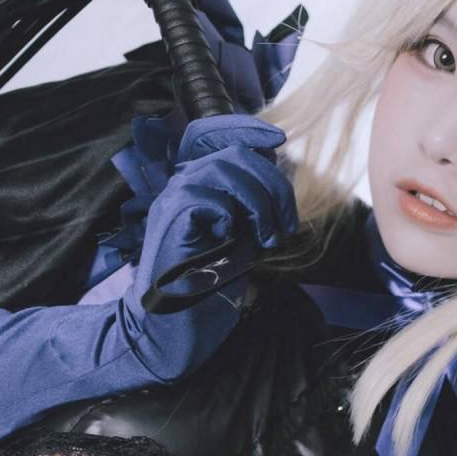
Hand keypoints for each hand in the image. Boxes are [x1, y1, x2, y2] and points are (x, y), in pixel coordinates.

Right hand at [133, 113, 296, 300]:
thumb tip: (275, 175)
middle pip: (235, 152)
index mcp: (197, 186)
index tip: (277, 140)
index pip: (215, 135)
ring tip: (266, 239)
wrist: (176, 327)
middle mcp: (182, 185)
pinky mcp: (172, 217)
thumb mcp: (241, 236)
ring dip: (259, 203)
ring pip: (224, 168)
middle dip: (273, 184)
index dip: (246, 128)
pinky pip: (211, 198)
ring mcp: (173, 198)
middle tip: (284, 225)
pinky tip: (231, 243)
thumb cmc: (208, 286)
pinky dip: (231, 219)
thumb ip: (250, 204)